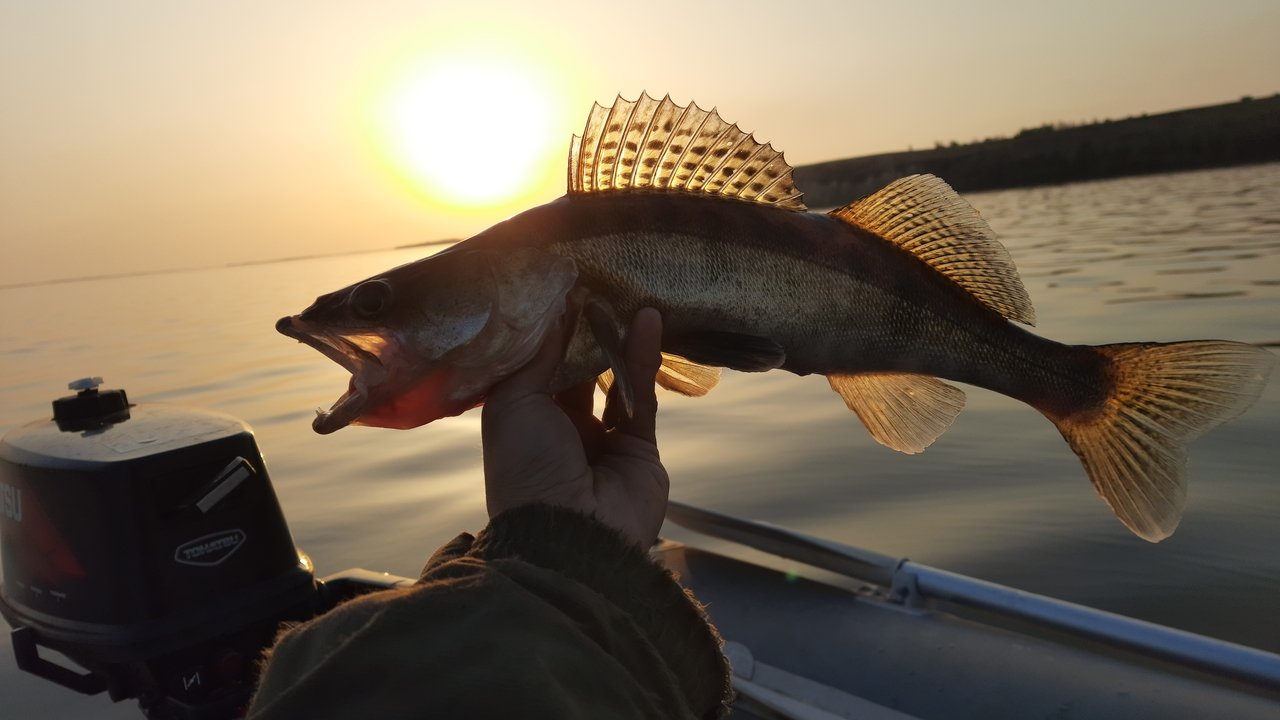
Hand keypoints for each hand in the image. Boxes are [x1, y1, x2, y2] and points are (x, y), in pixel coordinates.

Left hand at [481, 308, 667, 547]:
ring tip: (630, 297)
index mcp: (523, 422)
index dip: (551, 332)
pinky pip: (642, 396)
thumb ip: (539, 358)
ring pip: (613, 380)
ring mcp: (602, 440)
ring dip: (620, 341)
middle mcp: (561, 430)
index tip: (563, 289)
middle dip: (588, 333)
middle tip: (599, 287)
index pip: (538, 368)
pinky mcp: (639, 448)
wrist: (570, 534)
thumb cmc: (527, 468)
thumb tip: (554, 312)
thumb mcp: (514, 403)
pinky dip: (644, 359)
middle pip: (578, 371)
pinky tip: (649, 322)